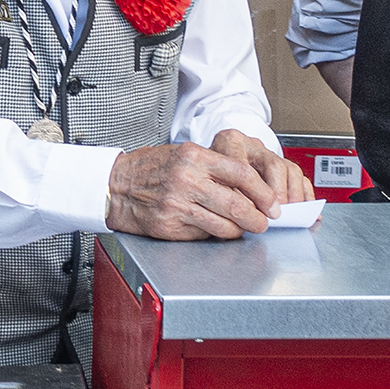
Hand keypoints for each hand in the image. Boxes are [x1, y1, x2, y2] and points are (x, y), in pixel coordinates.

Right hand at [104, 141, 277, 239]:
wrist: (116, 186)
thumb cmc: (151, 169)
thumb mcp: (183, 154)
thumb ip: (215, 167)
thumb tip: (249, 188)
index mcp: (194, 157)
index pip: (242, 175)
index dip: (263, 193)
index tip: (272, 204)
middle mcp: (187, 180)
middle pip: (237, 204)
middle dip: (257, 218)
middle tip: (264, 223)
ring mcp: (178, 205)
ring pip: (224, 224)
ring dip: (239, 230)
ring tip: (243, 228)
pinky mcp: (170, 226)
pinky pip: (204, 234)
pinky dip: (215, 234)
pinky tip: (215, 228)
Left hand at [211, 128, 314, 208]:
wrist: (213, 161)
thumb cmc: (211, 172)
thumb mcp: (210, 178)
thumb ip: (225, 192)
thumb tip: (246, 212)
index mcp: (230, 142)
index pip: (244, 165)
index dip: (254, 190)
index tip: (256, 210)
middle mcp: (251, 145)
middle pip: (273, 165)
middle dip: (278, 191)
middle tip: (277, 212)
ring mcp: (269, 153)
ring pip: (289, 169)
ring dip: (294, 194)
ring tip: (291, 211)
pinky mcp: (282, 164)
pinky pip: (299, 176)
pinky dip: (305, 194)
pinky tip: (306, 208)